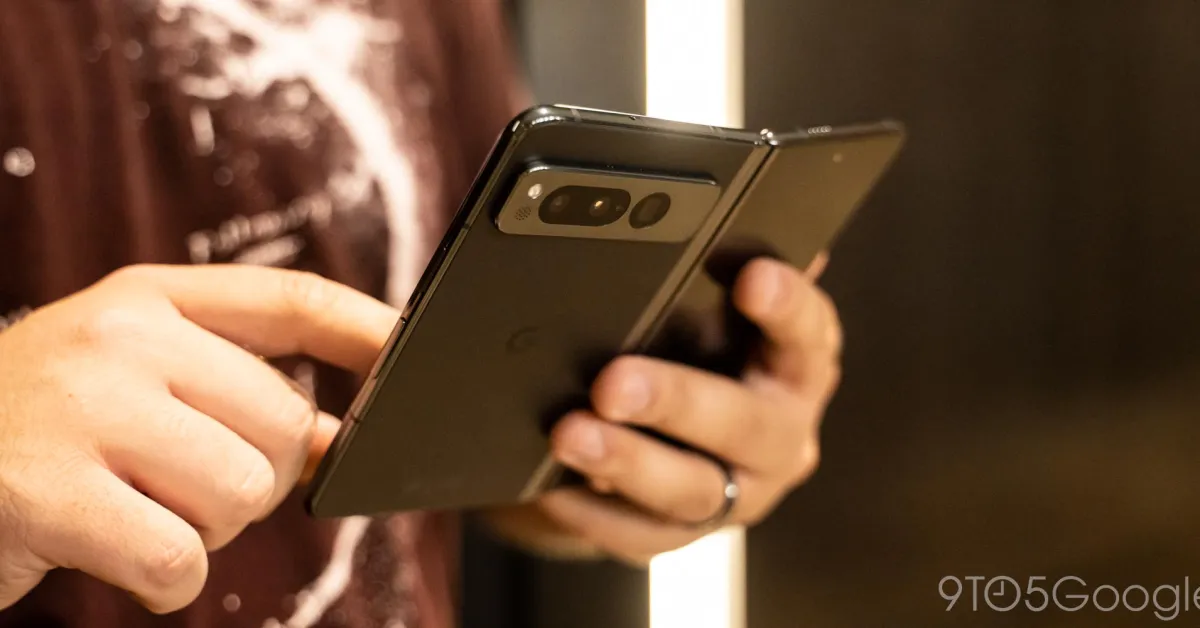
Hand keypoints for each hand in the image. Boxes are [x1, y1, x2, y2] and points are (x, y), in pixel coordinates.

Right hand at [0, 265, 392, 612]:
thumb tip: (342, 436)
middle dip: (262, 480)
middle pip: (287, 425)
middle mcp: (120, 335)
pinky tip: (114, 553)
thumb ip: (227, 389)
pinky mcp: (44, 489)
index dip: (369, 329)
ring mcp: (80, 405)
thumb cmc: (37, 434)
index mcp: (147, 300)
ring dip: (208, 530)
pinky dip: (164, 579)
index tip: (417, 354)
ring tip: (140, 512)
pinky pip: (178, 557)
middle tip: (187, 487)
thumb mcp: (128, 380)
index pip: (290, 300)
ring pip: (242, 492)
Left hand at [537, 254, 838, 562]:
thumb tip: (701, 204)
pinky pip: (643, 536)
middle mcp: (781, 434)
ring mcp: (739, 493)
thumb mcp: (709, 308)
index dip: (788, 306)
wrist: (675, 436)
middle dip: (677, 401)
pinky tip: (552, 489)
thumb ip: (711, 270)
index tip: (752, 277)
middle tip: (613, 382)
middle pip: (744, 423)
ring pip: (691, 490)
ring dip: (627, 463)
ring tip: (568, 435)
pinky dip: (595, 514)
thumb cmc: (697, 348)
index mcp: (798, 366)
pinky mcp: (687, 534)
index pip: (809, 333)